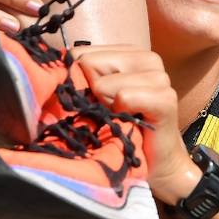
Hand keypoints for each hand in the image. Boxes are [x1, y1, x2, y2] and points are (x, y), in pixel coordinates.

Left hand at [74, 45, 196, 201]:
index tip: (95, 102)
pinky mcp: (166, 99)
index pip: (80, 53)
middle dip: (92, 93)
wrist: (157, 165)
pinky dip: (120, 115)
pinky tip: (131, 124)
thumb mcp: (97, 98)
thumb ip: (82, 77)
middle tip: (110, 113)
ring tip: (121, 119)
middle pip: (88, 64)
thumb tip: (51, 72)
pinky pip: (124, 97)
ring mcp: (160, 77)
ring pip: (103, 84)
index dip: (79, 81)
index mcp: (129, 53)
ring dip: (106, 108)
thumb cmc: (122, 130)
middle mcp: (147, 59)